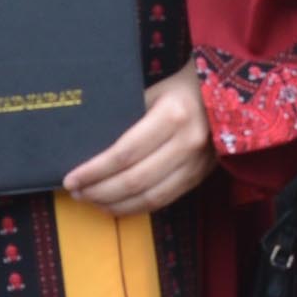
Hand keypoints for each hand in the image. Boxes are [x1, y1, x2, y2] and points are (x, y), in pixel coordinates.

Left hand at [64, 60, 213, 215]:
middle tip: (76, 193)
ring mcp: (197, 163)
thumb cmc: (180, 88)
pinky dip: (137, 207)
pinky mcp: (200, 176)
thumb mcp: (152, 93)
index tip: (70, 179)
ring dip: (115, 204)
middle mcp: (187, 143)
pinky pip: (164, 200)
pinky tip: (117, 205)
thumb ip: (126, 119)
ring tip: (92, 201)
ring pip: (150, 197)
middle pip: (134, 180)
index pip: (124, 153)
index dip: (94, 171)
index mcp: (172, 115)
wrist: (226, 94)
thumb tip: (89, 146)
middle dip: (99, 191)